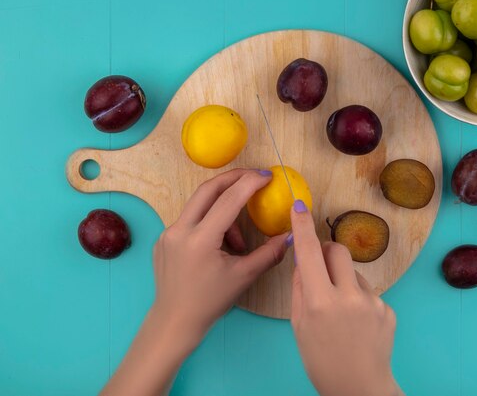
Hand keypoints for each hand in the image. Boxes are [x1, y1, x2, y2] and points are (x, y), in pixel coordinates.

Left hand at [152, 168, 289, 348]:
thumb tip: (291, 236)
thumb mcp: (244, 276)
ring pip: (199, 205)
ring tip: (239, 240)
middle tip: (254, 177)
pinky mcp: (164, 239)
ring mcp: (168, 233)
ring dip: (222, 209)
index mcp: (200, 239)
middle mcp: (179, 230)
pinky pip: (190, 220)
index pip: (228, 199)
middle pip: (208, 189)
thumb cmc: (210, 302)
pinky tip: (219, 246)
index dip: (250, 183)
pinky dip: (209, 222)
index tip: (267, 176)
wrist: (174, 321)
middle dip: (233, 179)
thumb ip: (269, 253)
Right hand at [289, 200, 402, 395]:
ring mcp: (372, 302)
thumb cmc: (322, 361)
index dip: (302, 227)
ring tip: (341, 313)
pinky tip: (358, 325)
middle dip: (327, 252)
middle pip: (338, 250)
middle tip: (321, 269)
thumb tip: (303, 260)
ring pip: (354, 273)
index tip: (299, 208)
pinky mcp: (388, 309)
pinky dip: (359, 300)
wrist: (359, 388)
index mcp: (320, 302)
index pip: (309, 252)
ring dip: (344, 281)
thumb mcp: (299, 326)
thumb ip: (300, 289)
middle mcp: (348, 297)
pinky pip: (369, 292)